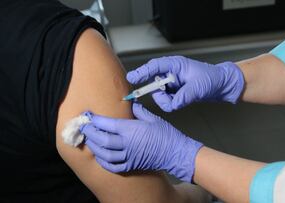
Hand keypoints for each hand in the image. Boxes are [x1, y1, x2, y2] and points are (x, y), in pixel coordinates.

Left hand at [81, 103, 202, 182]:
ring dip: (95, 147)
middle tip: (84, 127)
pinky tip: (100, 156)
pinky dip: (104, 162)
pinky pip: (114, 166)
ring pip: (105, 154)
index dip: (97, 120)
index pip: (109, 124)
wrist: (176, 153)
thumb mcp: (153, 118)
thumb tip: (130, 103)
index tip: (89, 116)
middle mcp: (127, 144)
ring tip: (89, 140)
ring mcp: (129, 156)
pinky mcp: (131, 165)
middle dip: (91, 133)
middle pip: (103, 139)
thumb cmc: (166, 134)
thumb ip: (138, 111)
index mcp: (132, 130)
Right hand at [127, 56, 243, 111]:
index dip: (142, 72)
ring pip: (159, 94)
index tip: (132, 78)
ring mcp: (172, 83)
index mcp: (175, 64)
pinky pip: (166, 100)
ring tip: (182, 99)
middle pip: (154, 83)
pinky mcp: (174, 92)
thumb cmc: (212, 78)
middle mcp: (171, 73)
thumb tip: (173, 104)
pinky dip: (171, 103)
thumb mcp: (200, 86)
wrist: (221, 86)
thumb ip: (185, 95)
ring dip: (167, 100)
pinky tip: (182, 100)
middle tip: (169, 99)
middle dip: (159, 93)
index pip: (155, 66)